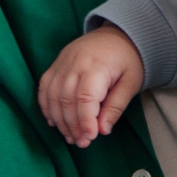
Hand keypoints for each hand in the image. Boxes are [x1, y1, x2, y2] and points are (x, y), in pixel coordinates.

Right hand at [38, 26, 145, 146]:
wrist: (117, 34)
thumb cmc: (127, 60)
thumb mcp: (131, 82)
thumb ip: (116, 106)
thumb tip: (103, 130)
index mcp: (97, 66)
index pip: (85, 98)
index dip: (85, 121)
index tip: (90, 137)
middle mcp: (75, 63)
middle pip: (66, 99)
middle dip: (72, 125)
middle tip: (81, 143)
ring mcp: (62, 62)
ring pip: (52, 95)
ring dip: (59, 120)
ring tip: (70, 137)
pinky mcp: (56, 64)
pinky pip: (44, 87)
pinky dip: (46, 106)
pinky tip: (53, 121)